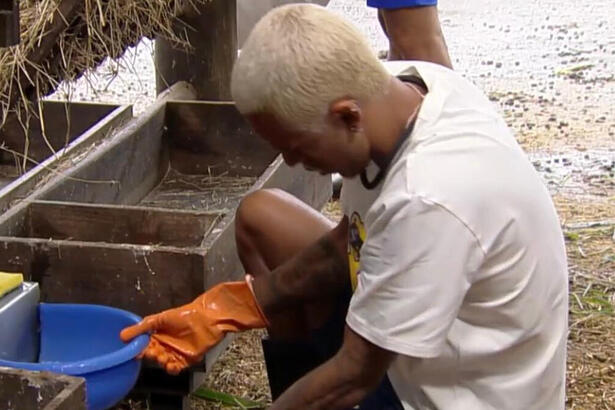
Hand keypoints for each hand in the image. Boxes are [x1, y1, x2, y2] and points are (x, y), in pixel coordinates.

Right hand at [120, 279, 267, 373]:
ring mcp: (176, 352)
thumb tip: (121, 335)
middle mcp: (165, 344)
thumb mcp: (160, 318)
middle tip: (153, 352)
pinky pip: (175, 368)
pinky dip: (172, 369)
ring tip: (163, 356)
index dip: (139, 350)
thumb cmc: (184, 314)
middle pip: (153, 355)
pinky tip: (172, 364)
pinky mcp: (186, 359)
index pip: (144, 346)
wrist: (207, 318)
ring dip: (161, 362)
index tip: (136, 351)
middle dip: (151, 356)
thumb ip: (142, 327)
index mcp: (157, 334)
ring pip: (163, 363)